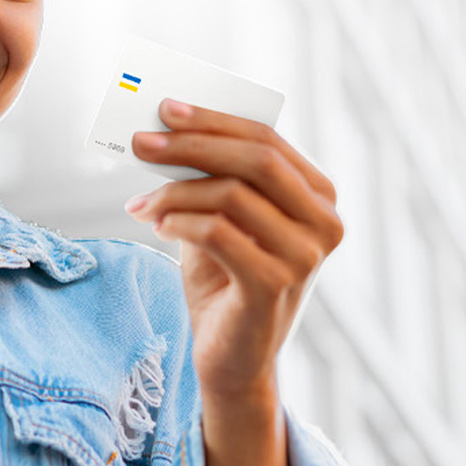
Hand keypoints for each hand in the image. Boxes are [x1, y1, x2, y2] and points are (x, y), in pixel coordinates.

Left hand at [123, 98, 342, 397]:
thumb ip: (210, 178)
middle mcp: (324, 223)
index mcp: (317, 196)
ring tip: (141, 202)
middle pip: (256, 160)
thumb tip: (165, 131)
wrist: (232, 357)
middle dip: (191, 144)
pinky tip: (157, 225)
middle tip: (140, 142)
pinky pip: (218, 234)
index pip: (267, 139)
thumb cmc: (224, 279)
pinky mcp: (275, 285)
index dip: (214, 119)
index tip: (166, 107)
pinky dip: (180, 222)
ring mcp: (306, 256)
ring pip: (232, 195)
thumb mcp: (220, 218)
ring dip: (174, 191)